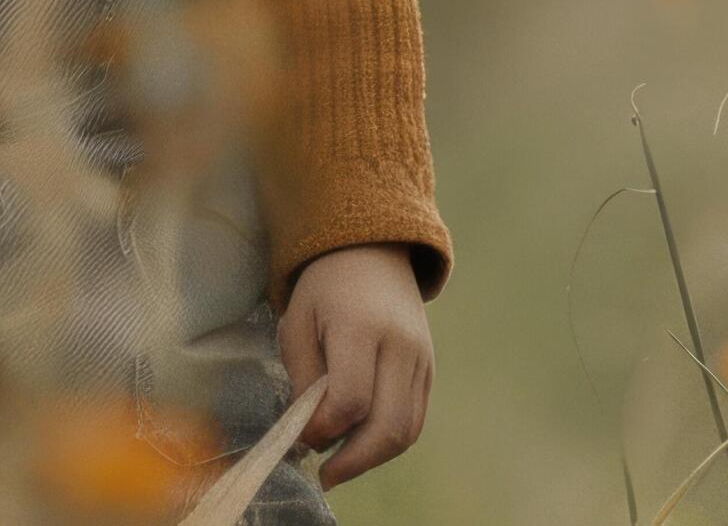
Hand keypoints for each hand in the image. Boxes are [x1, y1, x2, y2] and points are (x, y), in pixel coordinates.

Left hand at [277, 244, 432, 485]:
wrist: (373, 253)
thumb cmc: (324, 288)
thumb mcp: (297, 323)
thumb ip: (303, 379)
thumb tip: (313, 434)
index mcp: (362, 327)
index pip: (350, 399)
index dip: (324, 429)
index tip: (301, 434)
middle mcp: (401, 345)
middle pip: (388, 424)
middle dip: (353, 461)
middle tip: (324, 474)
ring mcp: (422, 357)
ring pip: (407, 429)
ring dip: (373, 457)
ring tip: (341, 462)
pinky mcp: (429, 368)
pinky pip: (415, 418)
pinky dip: (389, 440)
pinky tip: (361, 442)